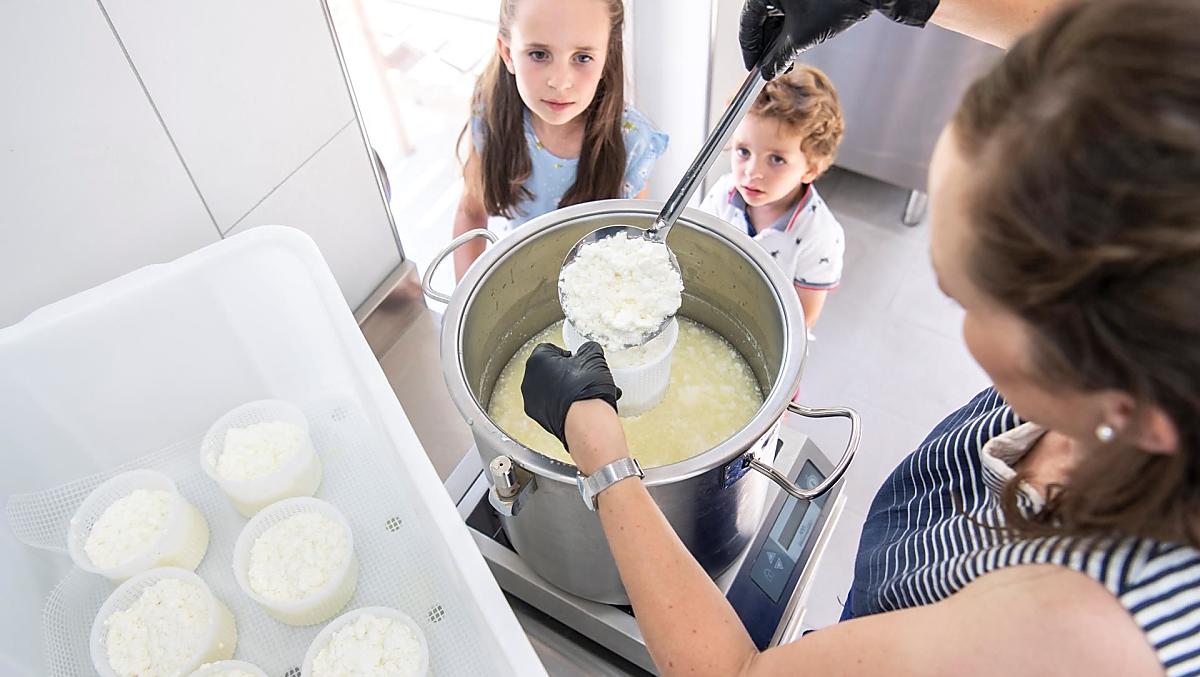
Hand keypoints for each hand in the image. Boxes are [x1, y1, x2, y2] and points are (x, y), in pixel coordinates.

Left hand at [522, 342, 620, 449]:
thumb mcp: (594, 357)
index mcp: (537, 360)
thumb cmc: (586, 389)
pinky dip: (562, 404)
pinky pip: (551, 406)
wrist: (588, 422)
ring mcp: (533, 402)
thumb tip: (589, 351)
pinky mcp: (540, 419)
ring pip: (549, 389)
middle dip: (564, 372)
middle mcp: (529, 381)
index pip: (549, 349)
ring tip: (584, 393)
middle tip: (582, 376)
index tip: (577, 360)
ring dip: (564, 389)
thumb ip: (588, 349)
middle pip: (547, 370)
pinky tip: (579, 407)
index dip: (566, 354)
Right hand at [739, 0, 940, 79]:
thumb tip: (767, 71)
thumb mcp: (801, 36)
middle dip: (766, 47)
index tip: (752, 68)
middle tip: (769, 69)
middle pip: (761, 20)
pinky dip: (790, 31)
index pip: (748, 22)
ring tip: (785, 62)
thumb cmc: (836, 2)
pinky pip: (790, 12)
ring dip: (779, 42)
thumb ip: (779, 57)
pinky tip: (794, 48)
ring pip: (777, 17)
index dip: (749, 49)